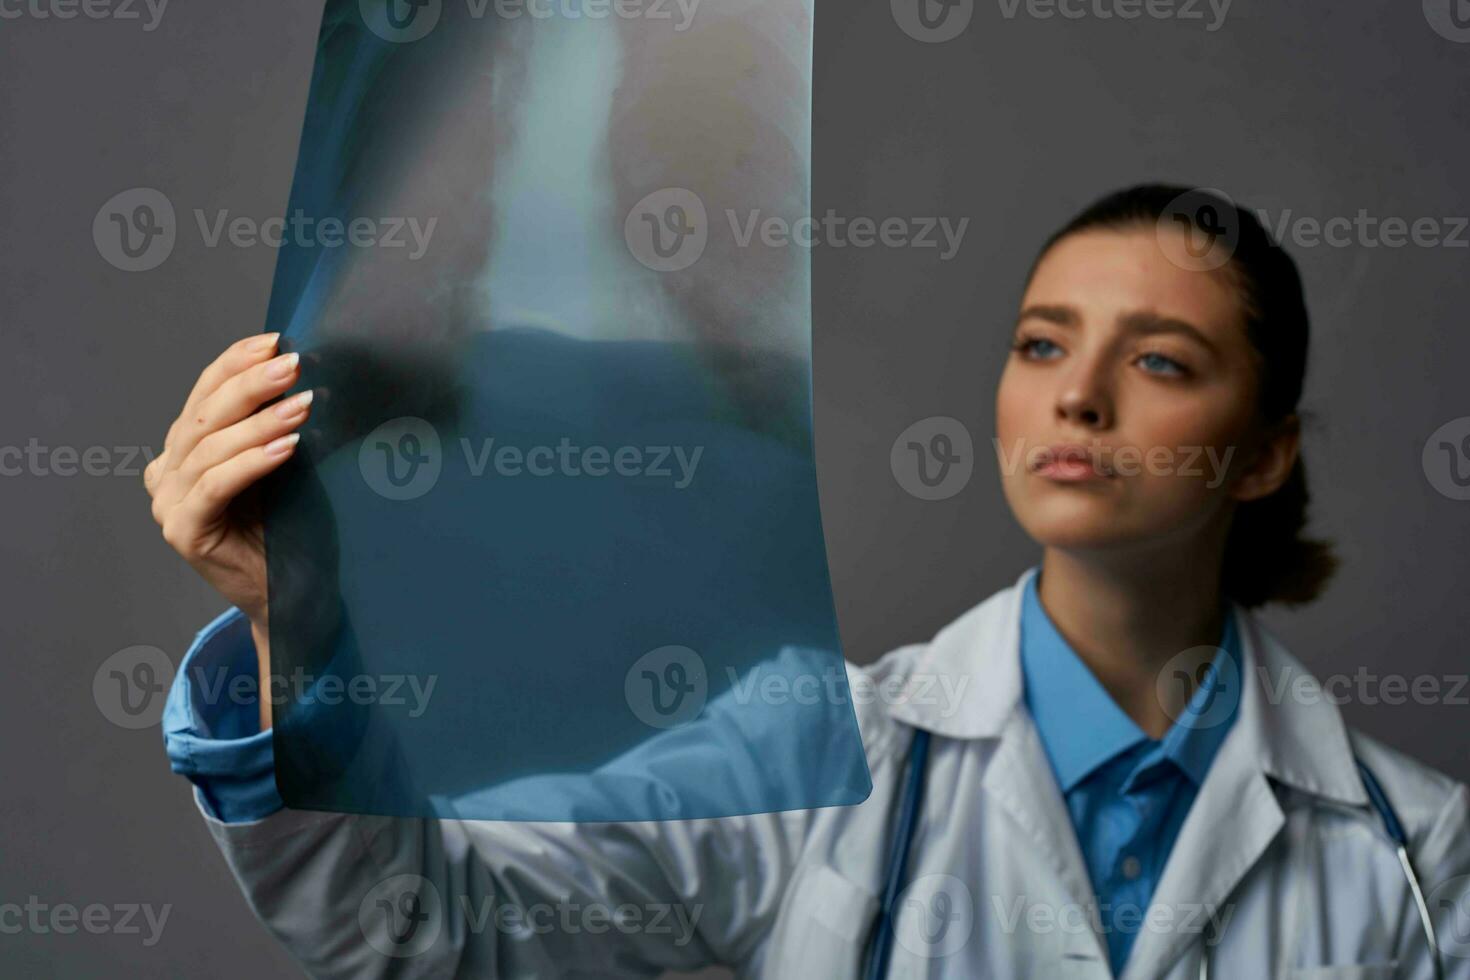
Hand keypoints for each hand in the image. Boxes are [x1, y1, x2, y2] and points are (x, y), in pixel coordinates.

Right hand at [144, 332, 310, 636]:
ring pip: (210, 449)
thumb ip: (269, 426)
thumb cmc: (291, 529)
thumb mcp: (278, 467)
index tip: (275, 340)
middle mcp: (166, 475)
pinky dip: (252, 462)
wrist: (293, 597)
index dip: (235, 363)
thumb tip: (296, 369)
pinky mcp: (183, 533)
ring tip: (301, 404)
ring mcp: (168, 505)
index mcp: (182, 452)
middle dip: (250, 384)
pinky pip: (215, 486)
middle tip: (292, 364)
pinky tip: (287, 447)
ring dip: (260, 422)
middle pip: (204, 415)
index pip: (204, 394)